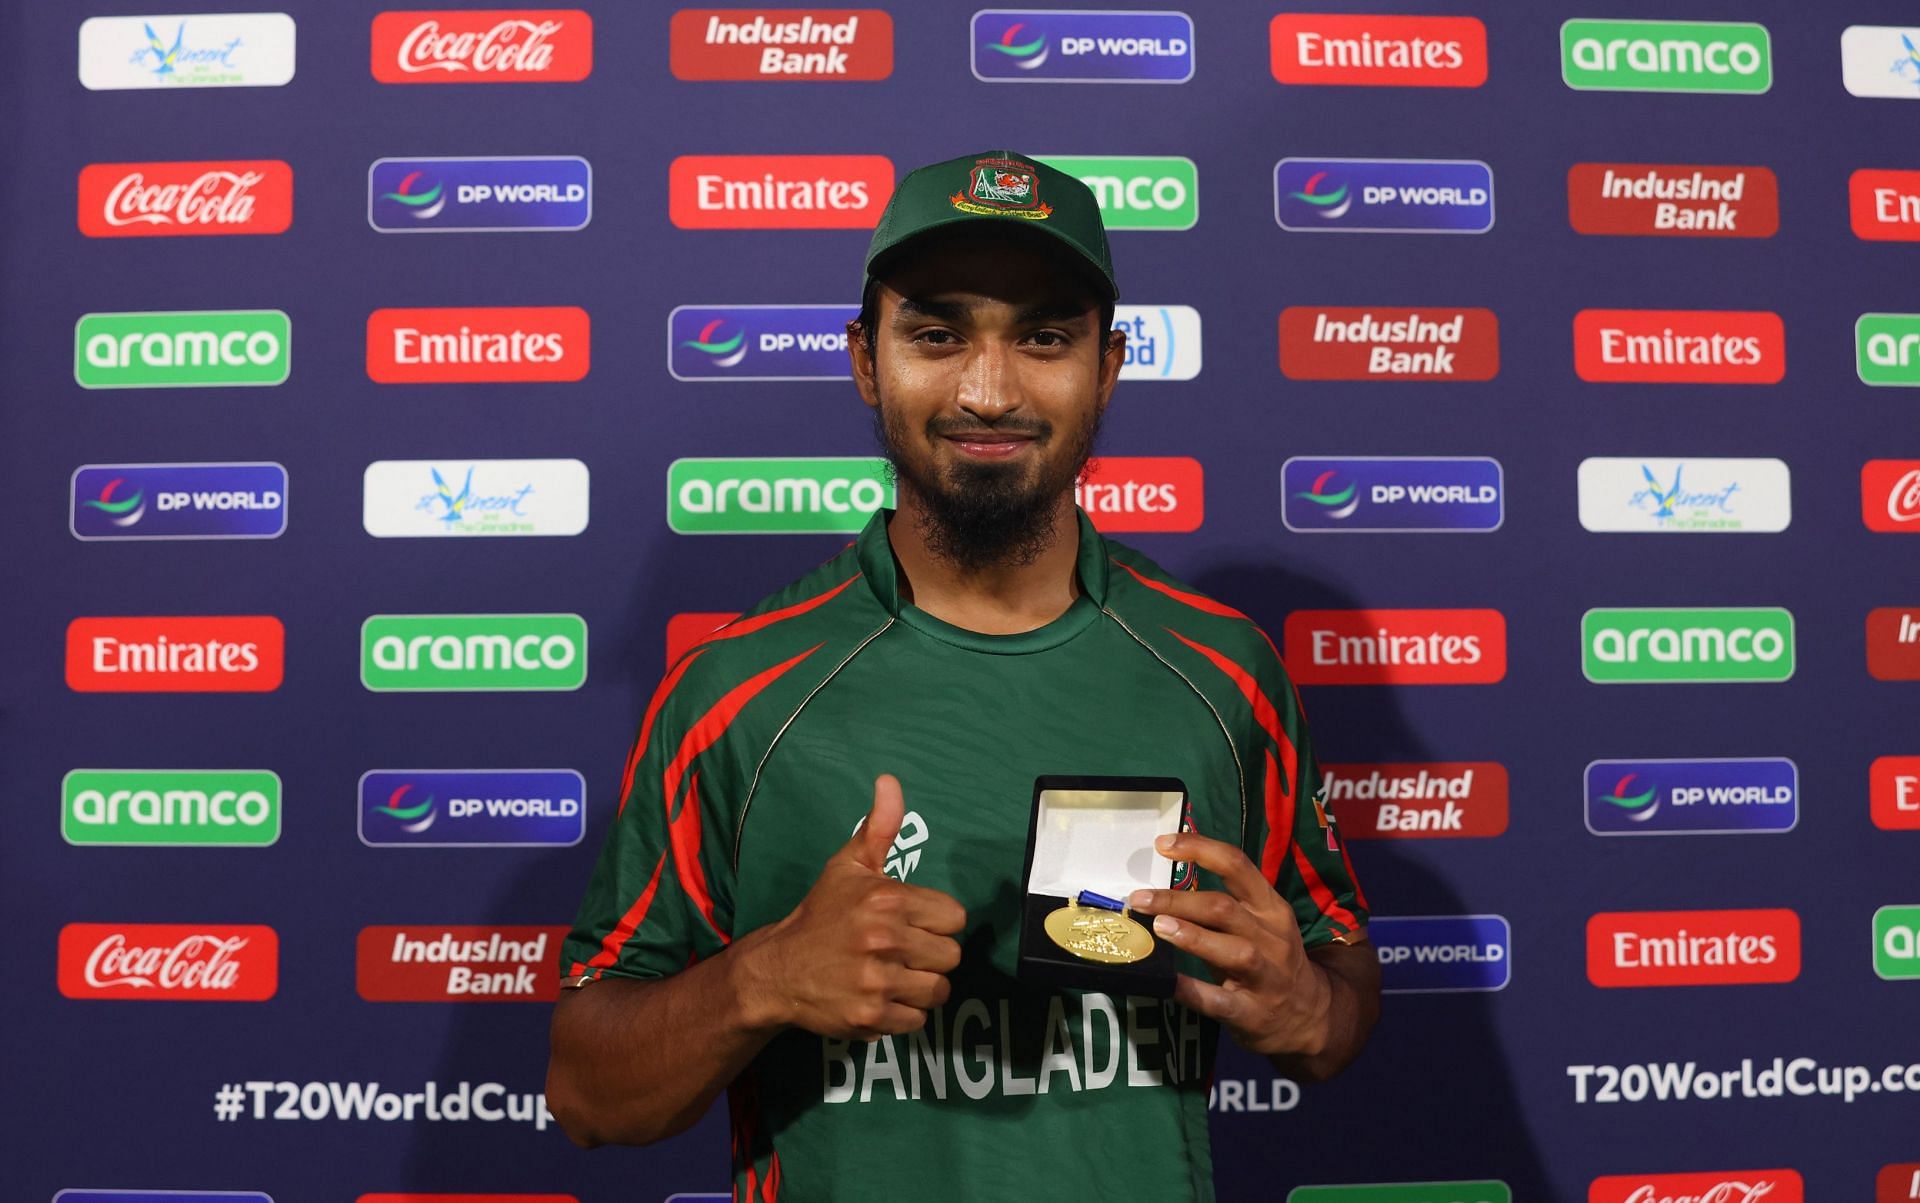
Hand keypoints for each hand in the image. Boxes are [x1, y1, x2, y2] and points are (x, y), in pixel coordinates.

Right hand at [748, 774, 965, 1040]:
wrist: (777, 969)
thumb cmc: (821, 915)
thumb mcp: (848, 867)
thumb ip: (879, 827)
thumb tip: (890, 781)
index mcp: (886, 899)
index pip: (954, 917)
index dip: (936, 922)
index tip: (913, 924)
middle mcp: (884, 939)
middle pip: (951, 956)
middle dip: (931, 956)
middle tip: (903, 952)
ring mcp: (877, 981)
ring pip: (939, 990)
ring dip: (921, 987)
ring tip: (895, 975)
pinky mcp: (870, 1017)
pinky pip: (917, 1020)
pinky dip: (903, 1013)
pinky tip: (881, 997)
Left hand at [1127, 831, 1331, 1057]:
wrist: (1310, 1015)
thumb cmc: (1270, 960)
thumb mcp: (1260, 925)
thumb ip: (1222, 907)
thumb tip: (1162, 891)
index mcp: (1271, 907)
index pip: (1237, 865)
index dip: (1199, 849)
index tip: (1162, 844)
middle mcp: (1271, 937)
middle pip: (1224, 908)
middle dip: (1179, 900)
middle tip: (1140, 898)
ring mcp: (1266, 976)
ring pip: (1232, 950)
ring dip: (1192, 936)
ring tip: (1158, 927)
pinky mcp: (1253, 1012)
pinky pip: (1220, 1000)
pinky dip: (1192, 989)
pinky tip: (1168, 981)